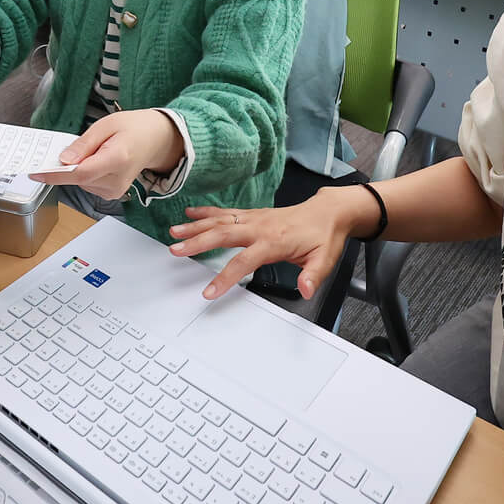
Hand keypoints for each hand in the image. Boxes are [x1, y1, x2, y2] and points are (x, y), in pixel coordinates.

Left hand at [31, 109, 181, 198]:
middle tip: (75, 147)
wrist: (156, 140)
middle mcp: (117, 180)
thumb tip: (63, 160)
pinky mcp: (112, 194)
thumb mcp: (106, 125)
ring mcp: (115, 190)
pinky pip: (87, 184)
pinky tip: (97, 160)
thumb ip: (83, 144)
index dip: (55, 174)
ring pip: (81, 182)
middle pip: (78, 178)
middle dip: (67, 165)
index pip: (80, 173)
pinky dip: (85, 173)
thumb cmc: (134, 128)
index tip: (35, 172)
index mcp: (117, 159)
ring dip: (78, 168)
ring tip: (96, 150)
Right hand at [169, 189, 364, 299]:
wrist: (329, 212)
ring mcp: (254, 218)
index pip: (244, 261)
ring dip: (196, 226)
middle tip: (176, 250)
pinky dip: (206, 212)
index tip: (209, 291)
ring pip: (220, 221)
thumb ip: (313, 276)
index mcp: (274, 241)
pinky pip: (225, 212)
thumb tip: (305, 289)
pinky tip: (191, 213)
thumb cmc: (324, 236)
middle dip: (197, 242)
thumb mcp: (325, 259)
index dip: (225, 277)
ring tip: (174, 231)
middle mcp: (260, 227)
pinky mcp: (253, 214)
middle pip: (223, 234)